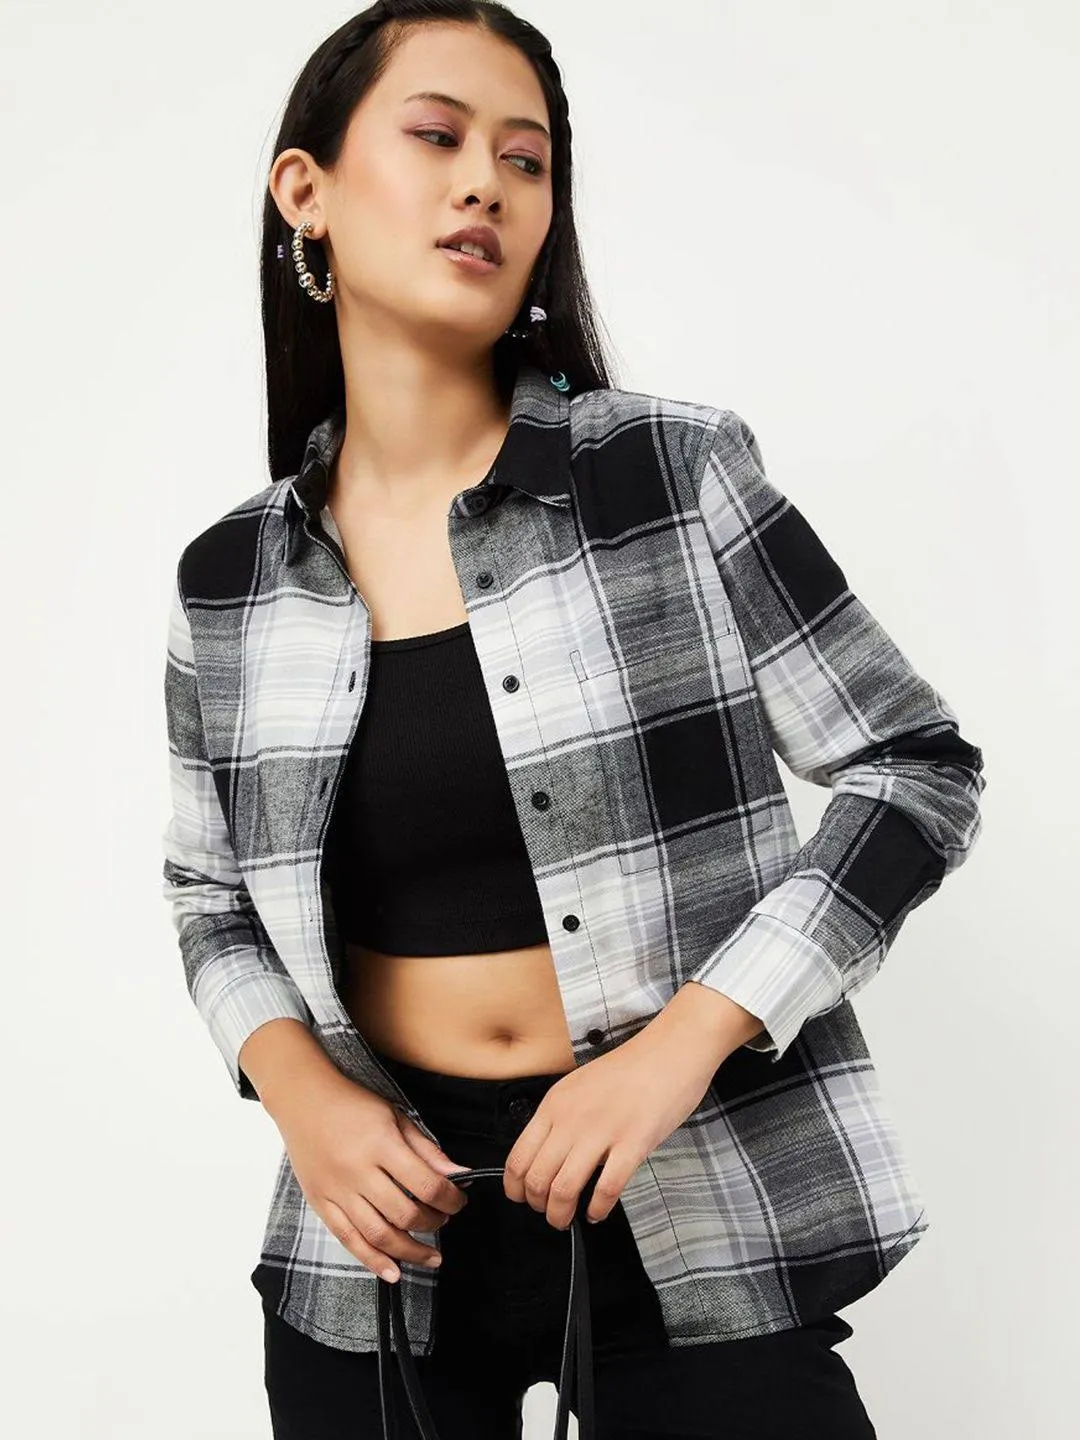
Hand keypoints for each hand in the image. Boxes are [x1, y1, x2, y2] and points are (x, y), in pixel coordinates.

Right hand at [273, 1070, 470, 1282]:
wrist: (303, 1099)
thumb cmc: (352, 1103)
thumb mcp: (396, 1115)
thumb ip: (426, 1149)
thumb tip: (458, 1174)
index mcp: (381, 1145)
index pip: (425, 1184)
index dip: (450, 1198)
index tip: (460, 1200)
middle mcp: (357, 1172)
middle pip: (404, 1213)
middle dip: (433, 1222)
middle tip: (445, 1219)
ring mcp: (336, 1190)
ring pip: (378, 1234)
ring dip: (410, 1250)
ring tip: (431, 1256)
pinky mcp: (320, 1203)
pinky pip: (347, 1239)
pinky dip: (372, 1260)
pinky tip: (393, 1272)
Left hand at [502, 1021, 719, 1229]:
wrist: (670, 1051)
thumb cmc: (629, 1069)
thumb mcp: (578, 1085)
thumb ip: (559, 1116)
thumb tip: (545, 1154)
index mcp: (555, 1103)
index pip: (518, 1156)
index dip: (515, 1187)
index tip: (521, 1198)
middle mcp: (572, 1118)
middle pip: (537, 1178)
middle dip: (538, 1205)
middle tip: (548, 1212)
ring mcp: (603, 1131)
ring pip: (564, 1189)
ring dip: (561, 1214)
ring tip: (567, 1219)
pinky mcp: (634, 1143)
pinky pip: (606, 1189)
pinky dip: (597, 1209)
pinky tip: (597, 1212)